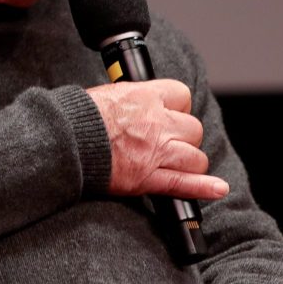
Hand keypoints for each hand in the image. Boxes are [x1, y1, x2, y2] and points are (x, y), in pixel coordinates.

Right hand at [86, 79, 228, 200]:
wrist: (64, 141)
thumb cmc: (78, 117)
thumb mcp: (109, 94)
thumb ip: (134, 99)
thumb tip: (141, 101)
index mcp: (145, 97)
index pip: (182, 95)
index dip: (179, 107)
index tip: (171, 114)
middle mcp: (156, 123)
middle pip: (193, 128)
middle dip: (184, 137)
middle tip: (168, 142)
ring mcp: (154, 152)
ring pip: (194, 157)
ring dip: (189, 161)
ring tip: (176, 164)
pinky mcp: (147, 178)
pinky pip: (183, 183)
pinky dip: (203, 187)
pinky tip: (218, 188)